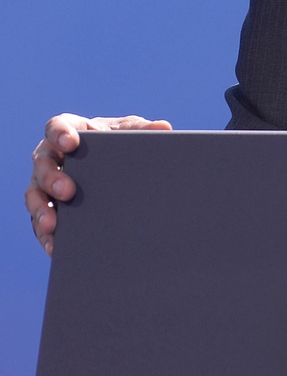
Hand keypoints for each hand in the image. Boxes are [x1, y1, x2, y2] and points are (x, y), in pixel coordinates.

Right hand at [26, 113, 171, 255]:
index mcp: (70, 132)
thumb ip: (144, 130)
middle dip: (52, 178)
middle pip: (42, 164)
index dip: (60, 134)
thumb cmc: (120, 143)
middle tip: (67, 191)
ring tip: (52, 225)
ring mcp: (46, 184)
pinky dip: (46, 236)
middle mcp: (51, 157)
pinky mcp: (48, 209)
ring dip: (41, 211)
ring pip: (34, 196)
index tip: (70, 143)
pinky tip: (55, 248)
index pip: (57, 127)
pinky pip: (41, 223)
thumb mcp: (131, 133)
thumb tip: (164, 127)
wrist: (118, 169)